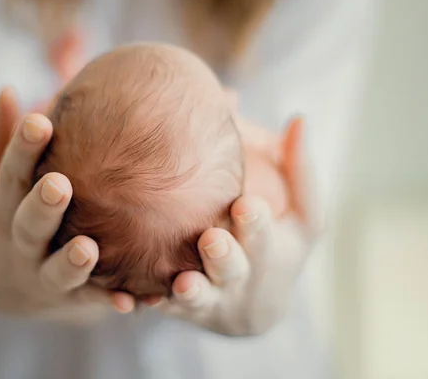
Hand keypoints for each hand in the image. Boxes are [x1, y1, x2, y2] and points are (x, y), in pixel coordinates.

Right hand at [0, 88, 129, 322]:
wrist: (3, 289)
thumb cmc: (1, 220)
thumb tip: (7, 89)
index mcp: (1, 208)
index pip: (10, 174)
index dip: (23, 150)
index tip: (42, 121)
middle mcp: (18, 244)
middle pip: (28, 226)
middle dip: (42, 207)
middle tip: (59, 186)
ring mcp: (40, 276)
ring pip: (55, 273)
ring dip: (72, 263)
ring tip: (88, 250)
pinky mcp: (67, 301)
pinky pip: (88, 303)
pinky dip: (105, 303)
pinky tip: (129, 302)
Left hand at [151, 116, 321, 335]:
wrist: (252, 307)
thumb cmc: (278, 248)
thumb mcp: (302, 217)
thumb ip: (299, 169)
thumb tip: (299, 118)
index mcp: (270, 251)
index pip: (266, 236)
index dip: (256, 224)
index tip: (246, 205)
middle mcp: (240, 279)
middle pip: (232, 270)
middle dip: (224, 258)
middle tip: (211, 239)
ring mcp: (210, 297)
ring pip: (197, 298)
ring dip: (190, 291)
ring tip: (182, 282)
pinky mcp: (178, 307)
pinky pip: (158, 308)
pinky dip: (143, 306)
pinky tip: (125, 300)